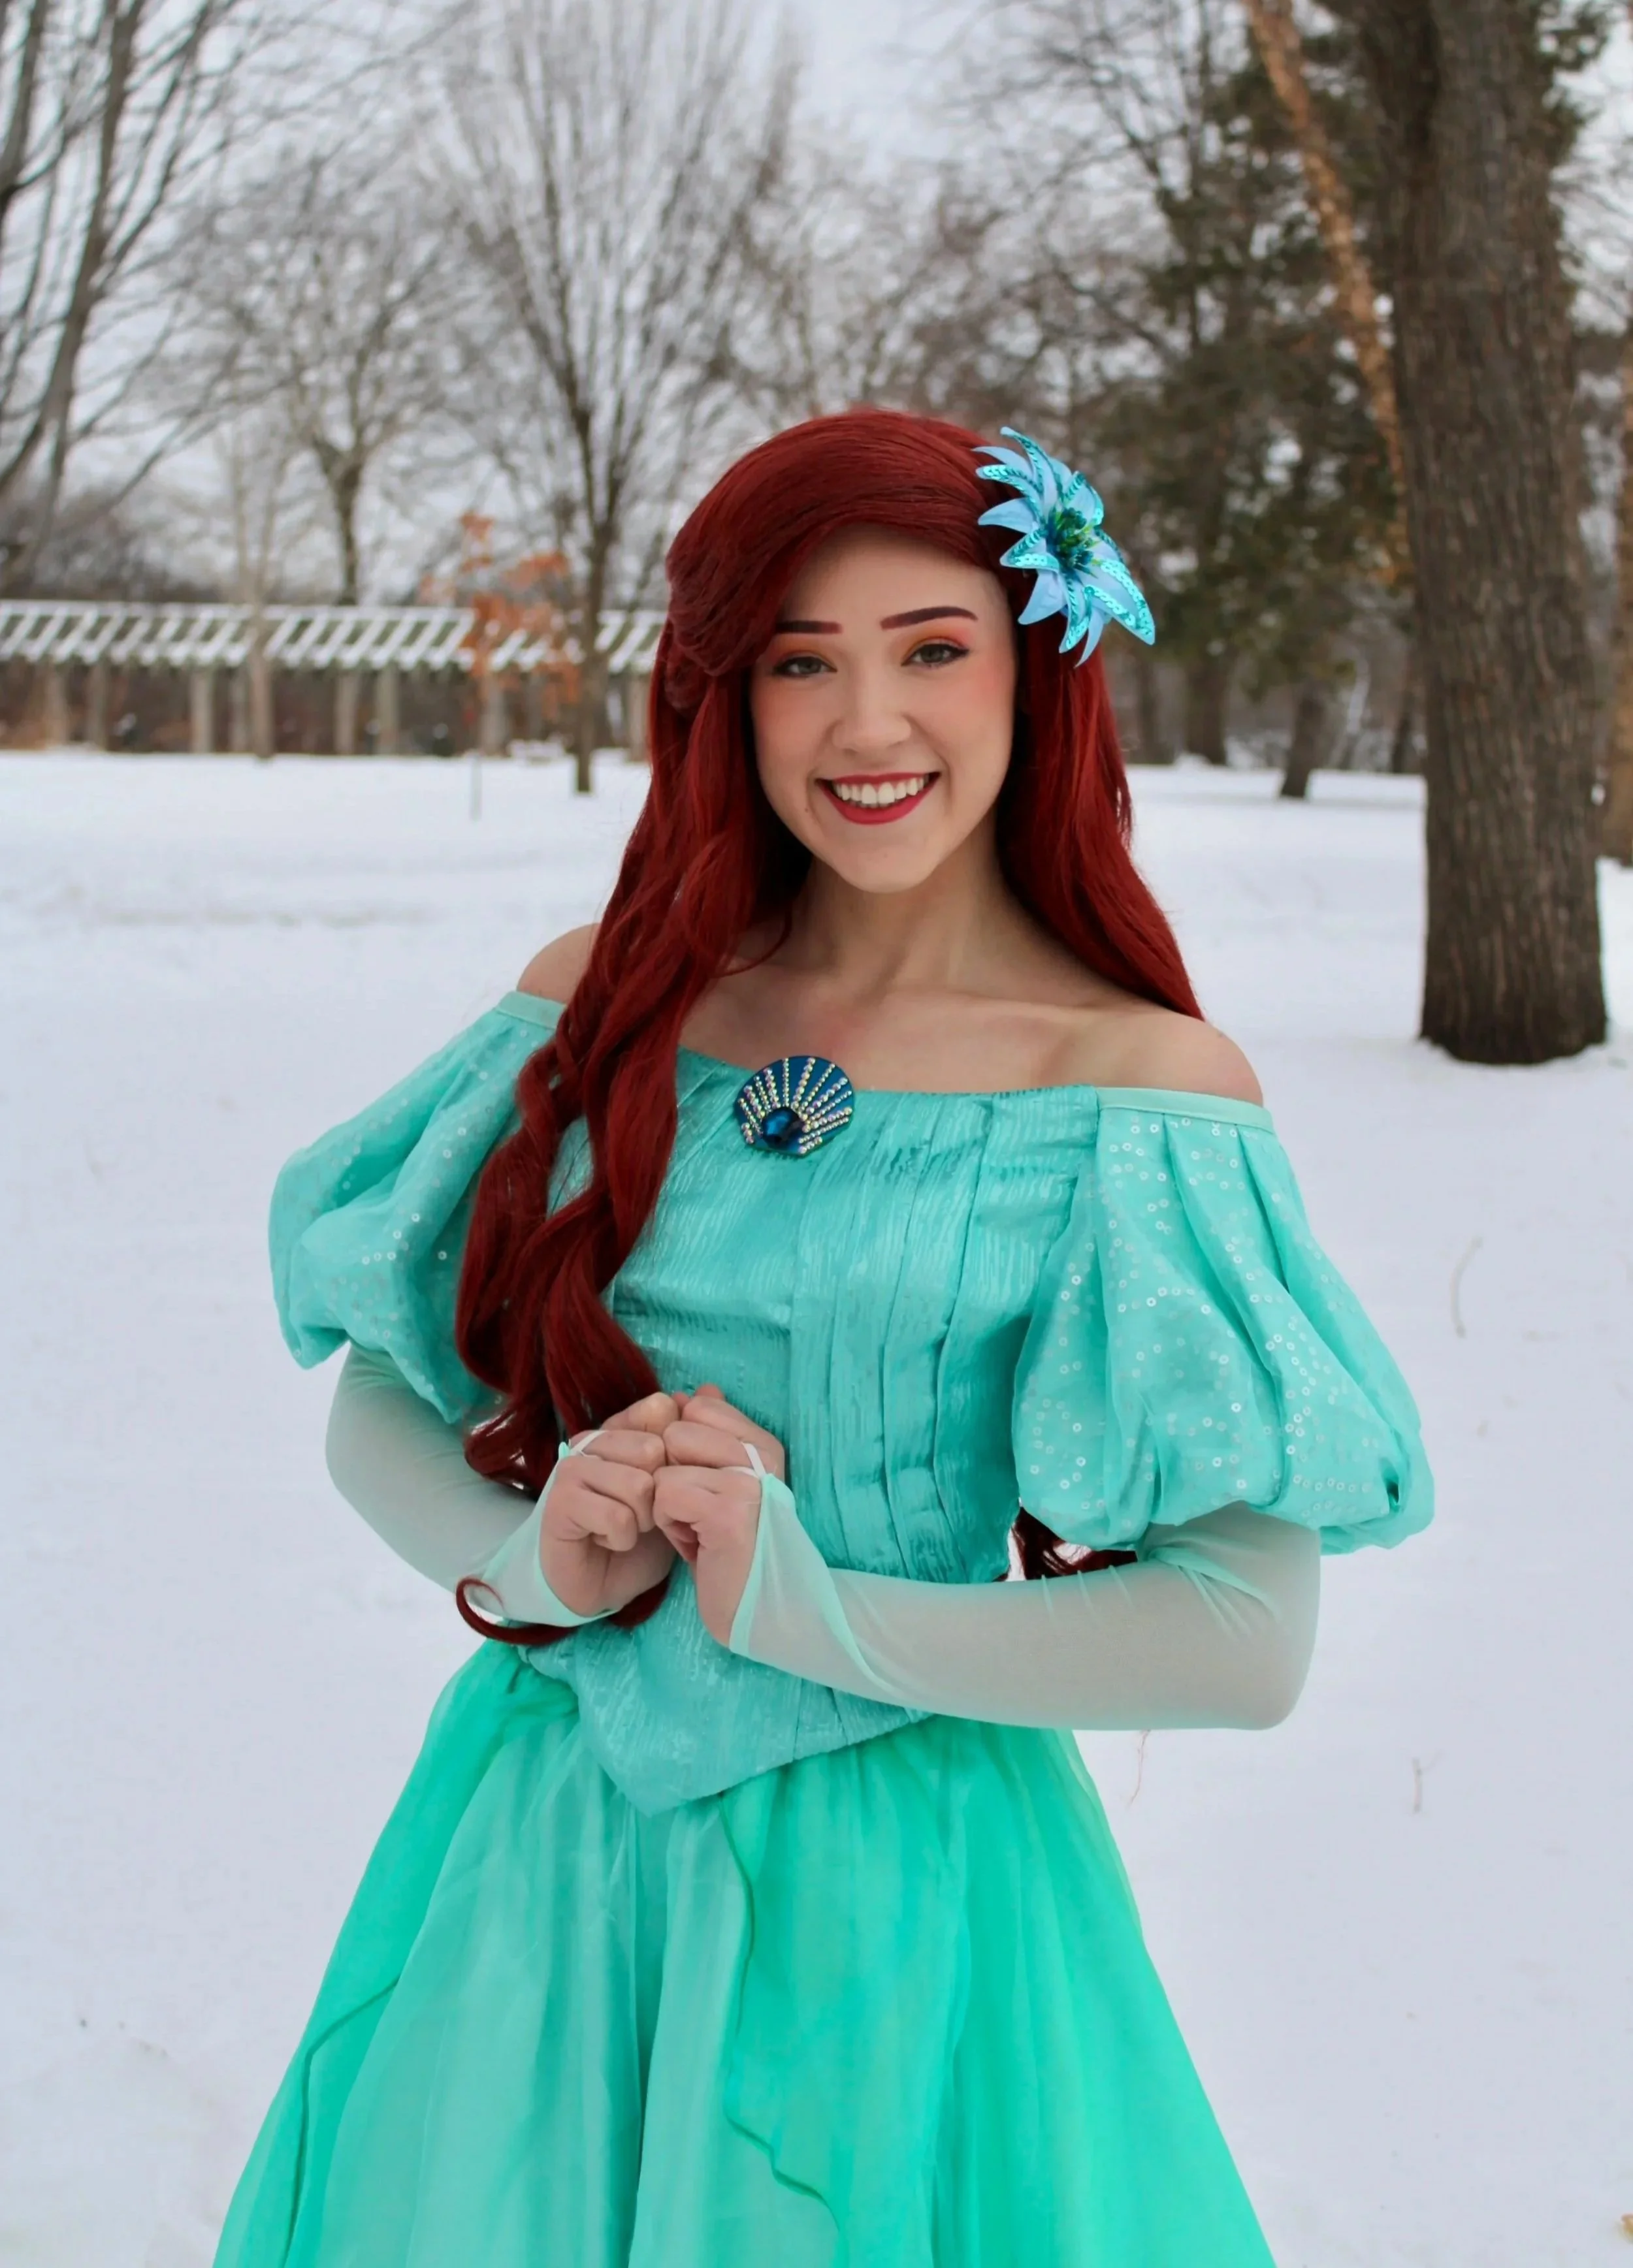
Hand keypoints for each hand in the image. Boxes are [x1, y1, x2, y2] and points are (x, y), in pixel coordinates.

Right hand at [540, 1390, 679, 1618]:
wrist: (600, 1585)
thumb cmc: (641, 1536)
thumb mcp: (676, 1488)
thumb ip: (691, 1442)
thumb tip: (710, 1388)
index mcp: (620, 1428)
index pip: (660, 1409)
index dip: (675, 1456)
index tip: (664, 1485)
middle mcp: (593, 1440)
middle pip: (653, 1448)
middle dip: (660, 1495)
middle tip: (643, 1513)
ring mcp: (572, 1468)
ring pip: (637, 1484)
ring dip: (643, 1519)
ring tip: (627, 1527)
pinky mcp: (559, 1502)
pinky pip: (616, 1516)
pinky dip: (623, 1538)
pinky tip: (609, 1541)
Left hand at [655, 1386, 784, 1644]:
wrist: (762, 1611)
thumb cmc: (732, 1549)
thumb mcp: (721, 1483)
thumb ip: (710, 1435)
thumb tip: (690, 1391)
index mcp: (766, 1445)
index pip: (699, 1406)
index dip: (684, 1449)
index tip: (706, 1488)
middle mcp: (763, 1457)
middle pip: (677, 1430)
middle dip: (672, 1475)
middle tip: (700, 1514)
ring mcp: (749, 1482)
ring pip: (667, 1462)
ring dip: (669, 1503)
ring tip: (699, 1529)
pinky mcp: (729, 1511)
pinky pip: (666, 1493)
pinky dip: (670, 1524)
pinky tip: (696, 1545)